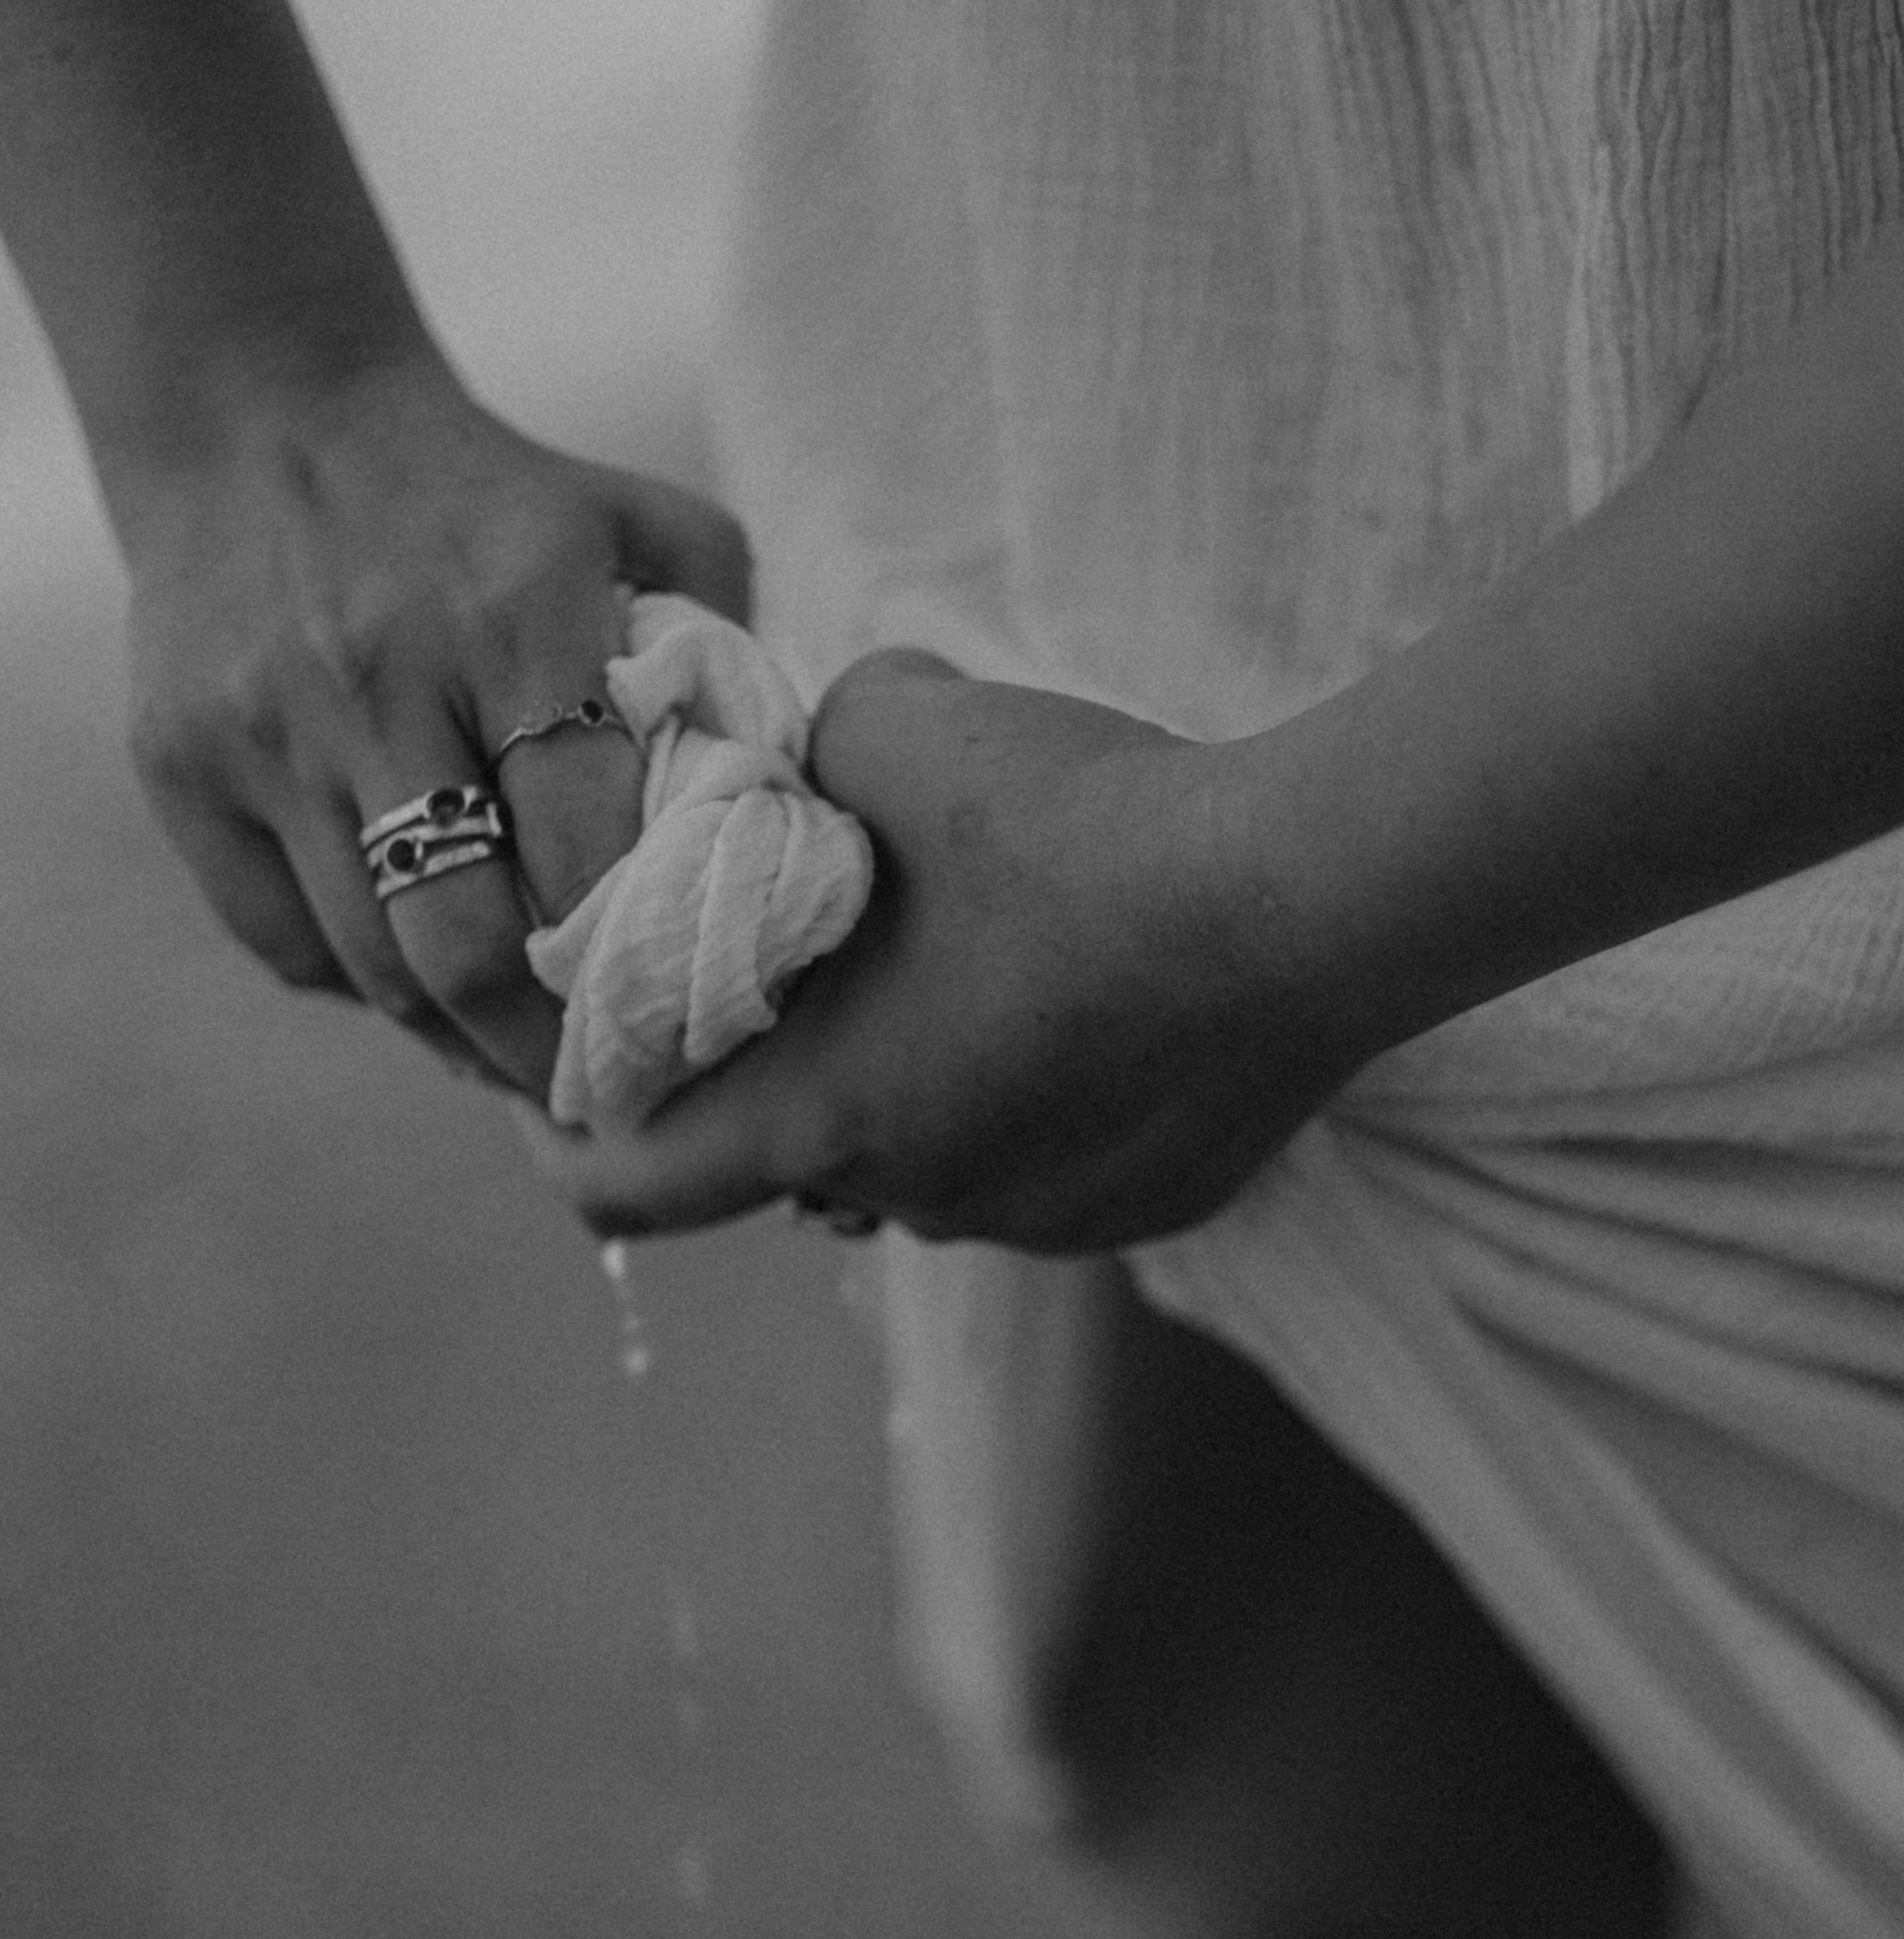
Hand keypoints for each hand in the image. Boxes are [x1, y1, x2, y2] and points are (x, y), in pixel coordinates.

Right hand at [120, 344, 752, 1095]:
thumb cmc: (495, 495)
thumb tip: (789, 811)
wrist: (264, 412)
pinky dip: (358, 987)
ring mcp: (266, 731)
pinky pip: (281, 940)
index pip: (588, 849)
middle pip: (467, 945)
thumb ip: (729, 648)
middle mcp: (381, 678)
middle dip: (545, 1052)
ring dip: (455, 1042)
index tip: (686, 1032)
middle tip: (603, 1094)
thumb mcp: (639, 523)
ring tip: (520, 1064)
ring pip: (371, 965)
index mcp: (516, 614)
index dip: (639, 967)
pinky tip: (419, 992)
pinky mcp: (181, 766)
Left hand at [520, 651, 1361, 1252]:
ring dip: (914, 1080)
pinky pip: (1052, 1156)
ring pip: (930, 1157)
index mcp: (824, 1116)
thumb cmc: (1085, 822)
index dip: (559, 1131)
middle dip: (774, 1072)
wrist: (1311, 896)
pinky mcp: (1153, 1204)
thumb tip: (809, 743)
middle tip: (789, 963)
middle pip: (790, 1158)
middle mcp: (922, 1196)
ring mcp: (1045, 1216)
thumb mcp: (898, 723)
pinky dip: (1036, 1090)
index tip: (557, 1073)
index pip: (619, 1186)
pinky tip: (1091, 984)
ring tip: (967, 956)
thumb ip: (810, 747)